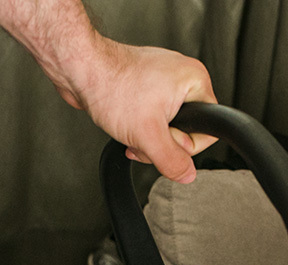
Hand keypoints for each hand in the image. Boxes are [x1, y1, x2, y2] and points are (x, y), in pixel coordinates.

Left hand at [60, 38, 217, 183]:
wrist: (80, 67)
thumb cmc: (112, 85)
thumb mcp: (147, 134)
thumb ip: (171, 160)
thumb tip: (186, 175)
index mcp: (195, 81)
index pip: (208, 130)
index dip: (184, 145)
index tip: (163, 138)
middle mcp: (182, 77)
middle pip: (185, 130)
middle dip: (160, 141)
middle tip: (141, 132)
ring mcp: (163, 80)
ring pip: (165, 126)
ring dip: (145, 135)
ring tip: (128, 125)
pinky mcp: (145, 85)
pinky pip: (150, 117)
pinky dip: (136, 125)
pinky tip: (123, 121)